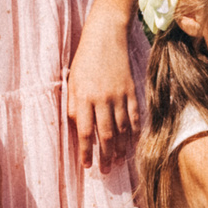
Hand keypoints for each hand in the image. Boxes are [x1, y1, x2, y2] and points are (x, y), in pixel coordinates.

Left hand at [66, 25, 140, 172]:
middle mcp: (102, 99)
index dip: (86, 152)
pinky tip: (133, 143)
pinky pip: (134, 116)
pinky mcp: (131, 90)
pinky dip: (134, 132)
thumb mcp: (72, 81)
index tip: (87, 166)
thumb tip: (79, 129)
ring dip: (121, 148)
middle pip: (106, 135)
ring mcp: (119, 95)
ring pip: (122, 129)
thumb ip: (74, 106)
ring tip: (119, 162)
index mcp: (84, 97)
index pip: (85, 132)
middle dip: (106, 156)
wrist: (106, 36)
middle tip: (106, 171)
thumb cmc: (84, 59)